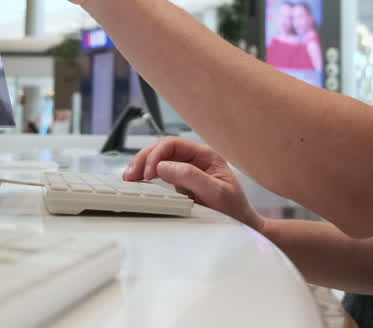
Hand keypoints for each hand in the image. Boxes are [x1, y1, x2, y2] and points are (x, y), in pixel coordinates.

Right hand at [124, 137, 265, 230]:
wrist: (243, 227)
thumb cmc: (235, 210)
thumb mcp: (216, 193)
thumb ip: (191, 177)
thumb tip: (163, 167)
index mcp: (206, 156)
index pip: (173, 144)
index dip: (156, 155)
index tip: (148, 173)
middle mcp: (195, 160)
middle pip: (162, 150)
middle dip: (144, 159)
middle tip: (130, 176)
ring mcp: (187, 171)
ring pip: (158, 161)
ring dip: (142, 167)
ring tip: (129, 179)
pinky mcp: (181, 184)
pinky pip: (160, 175)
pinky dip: (146, 178)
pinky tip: (138, 184)